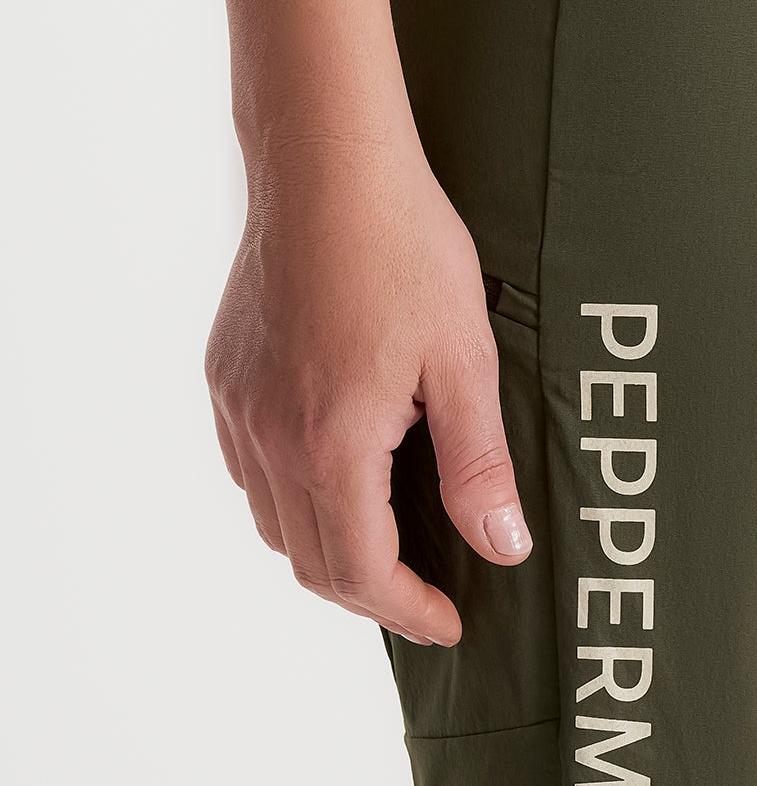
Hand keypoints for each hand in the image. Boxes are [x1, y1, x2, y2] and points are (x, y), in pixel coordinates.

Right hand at [206, 134, 530, 643]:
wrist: (326, 164)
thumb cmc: (403, 247)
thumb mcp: (464, 360)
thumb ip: (478, 465)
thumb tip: (502, 548)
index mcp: (331, 441)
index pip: (359, 571)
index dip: (407, 610)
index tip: (449, 621)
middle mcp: (268, 435)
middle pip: (310, 560)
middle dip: (371, 593)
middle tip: (428, 596)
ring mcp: (237, 406)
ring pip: (272, 521)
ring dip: (327, 550)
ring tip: (389, 546)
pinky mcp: (225, 376)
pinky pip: (248, 471)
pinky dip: (292, 499)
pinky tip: (339, 479)